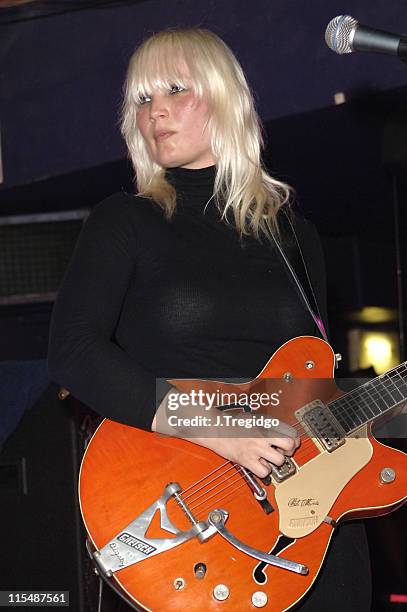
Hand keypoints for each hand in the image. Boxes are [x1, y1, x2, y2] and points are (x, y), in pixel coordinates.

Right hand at [152, 387, 299, 477]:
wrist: (215, 428)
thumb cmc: (232, 423)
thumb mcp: (253, 418)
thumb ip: (267, 425)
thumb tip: (281, 432)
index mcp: (265, 424)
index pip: (289, 433)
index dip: (294, 440)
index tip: (293, 443)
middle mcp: (262, 436)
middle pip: (288, 446)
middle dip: (288, 451)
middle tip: (282, 452)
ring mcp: (255, 449)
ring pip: (278, 460)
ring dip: (275, 462)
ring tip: (268, 459)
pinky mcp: (247, 460)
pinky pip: (264, 472)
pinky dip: (264, 471)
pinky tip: (259, 465)